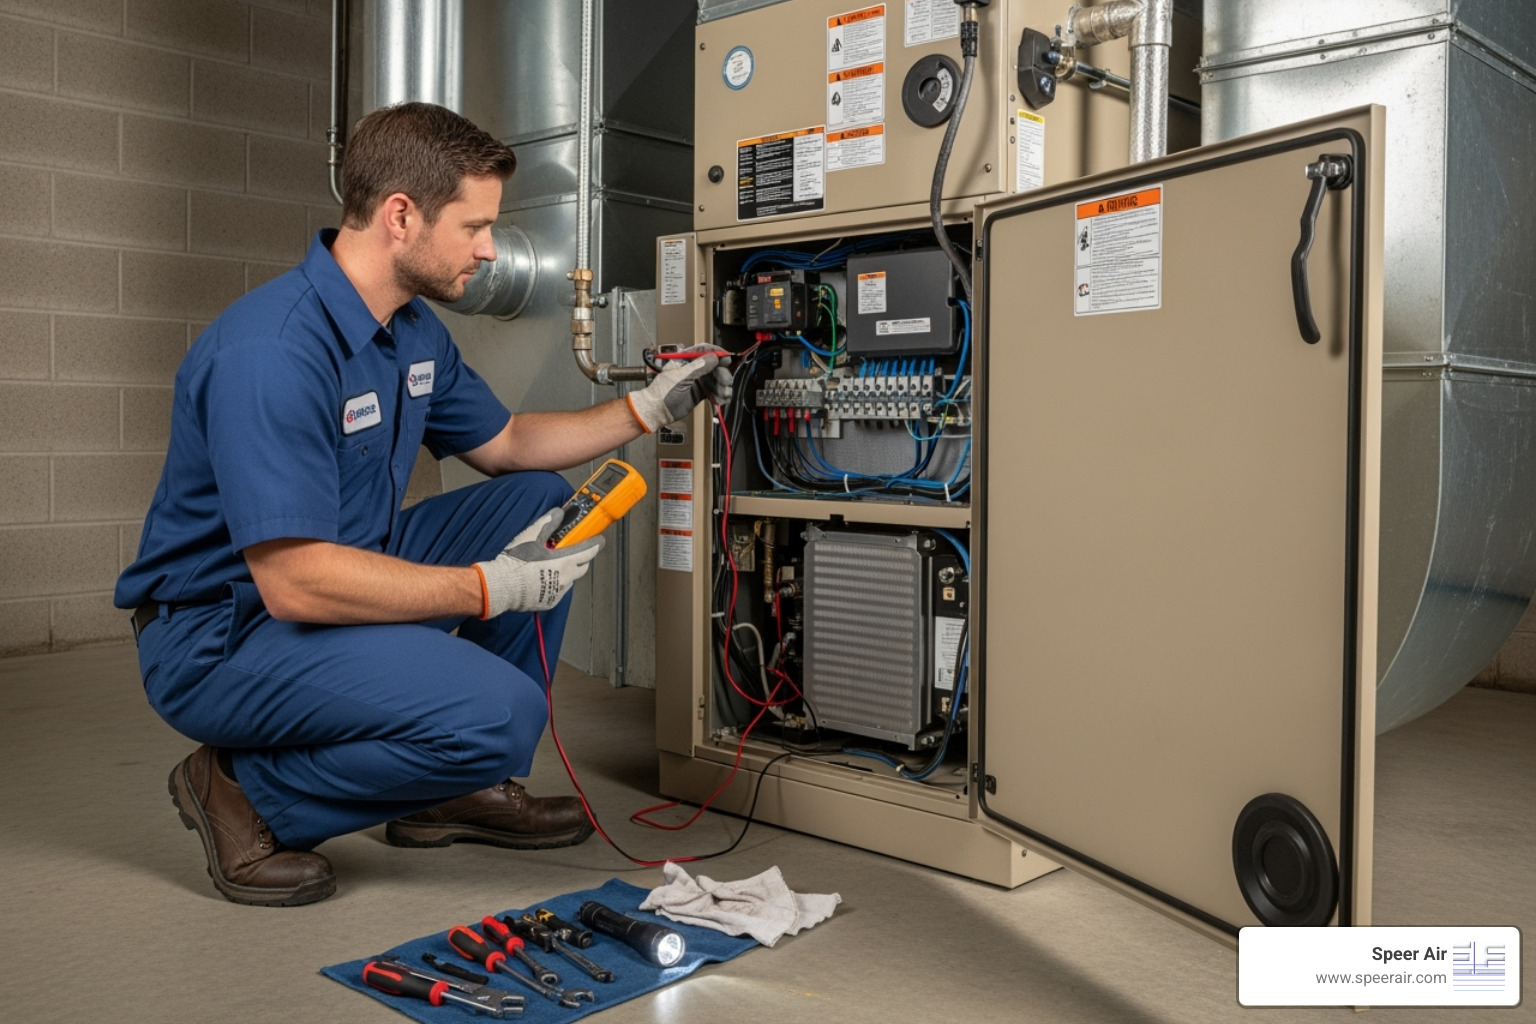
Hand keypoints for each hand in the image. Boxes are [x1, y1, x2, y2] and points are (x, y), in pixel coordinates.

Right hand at [473, 508, 603, 616]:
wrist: (501, 586)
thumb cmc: (517, 562)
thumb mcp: (531, 536)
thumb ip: (547, 523)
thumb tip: (558, 513)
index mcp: (565, 562)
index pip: (588, 552)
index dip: (595, 545)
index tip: (600, 540)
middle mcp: (565, 579)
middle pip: (582, 567)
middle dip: (581, 559)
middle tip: (573, 552)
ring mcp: (558, 592)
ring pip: (570, 580)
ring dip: (567, 573)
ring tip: (553, 565)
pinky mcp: (549, 602)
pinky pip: (559, 591)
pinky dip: (556, 584)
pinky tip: (543, 579)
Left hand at [627, 345, 733, 432]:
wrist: (656, 411)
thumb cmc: (661, 392)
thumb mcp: (680, 377)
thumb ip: (698, 367)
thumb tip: (714, 357)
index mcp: (686, 360)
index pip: (704, 350)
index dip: (717, 353)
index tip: (727, 358)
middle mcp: (692, 368)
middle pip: (714, 366)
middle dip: (722, 374)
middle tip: (726, 383)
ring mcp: (696, 380)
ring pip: (715, 379)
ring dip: (722, 387)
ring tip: (724, 395)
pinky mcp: (699, 393)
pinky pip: (713, 391)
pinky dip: (718, 395)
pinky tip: (720, 400)